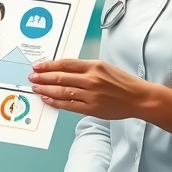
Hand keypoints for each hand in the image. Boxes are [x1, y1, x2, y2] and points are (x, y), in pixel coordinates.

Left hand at [29, 59, 149, 120]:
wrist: (138, 97)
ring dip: (46, 90)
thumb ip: (85, 68)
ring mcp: (91, 94)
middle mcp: (91, 79)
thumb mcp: (104, 67)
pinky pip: (69, 105)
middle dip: (43, 77)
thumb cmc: (122, 82)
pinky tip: (47, 100)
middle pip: (61, 77)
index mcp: (94, 66)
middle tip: (32, 77)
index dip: (49, 65)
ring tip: (36, 88)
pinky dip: (56, 102)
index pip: (65, 64)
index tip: (38, 66)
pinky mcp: (92, 108)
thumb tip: (63, 70)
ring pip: (62, 91)